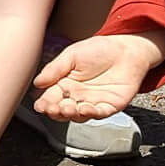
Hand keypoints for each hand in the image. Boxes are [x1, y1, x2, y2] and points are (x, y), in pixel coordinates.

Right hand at [32, 34, 163, 121]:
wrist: (127, 50)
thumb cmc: (100, 50)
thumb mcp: (72, 55)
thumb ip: (55, 69)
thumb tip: (37, 83)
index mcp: (65, 84)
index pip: (50, 98)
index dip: (44, 104)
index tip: (40, 105)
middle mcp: (77, 96)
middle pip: (62, 110)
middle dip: (55, 112)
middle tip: (52, 108)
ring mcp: (92, 103)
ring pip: (78, 116)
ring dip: (71, 114)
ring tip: (67, 108)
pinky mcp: (109, 106)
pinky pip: (98, 114)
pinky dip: (91, 114)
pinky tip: (85, 109)